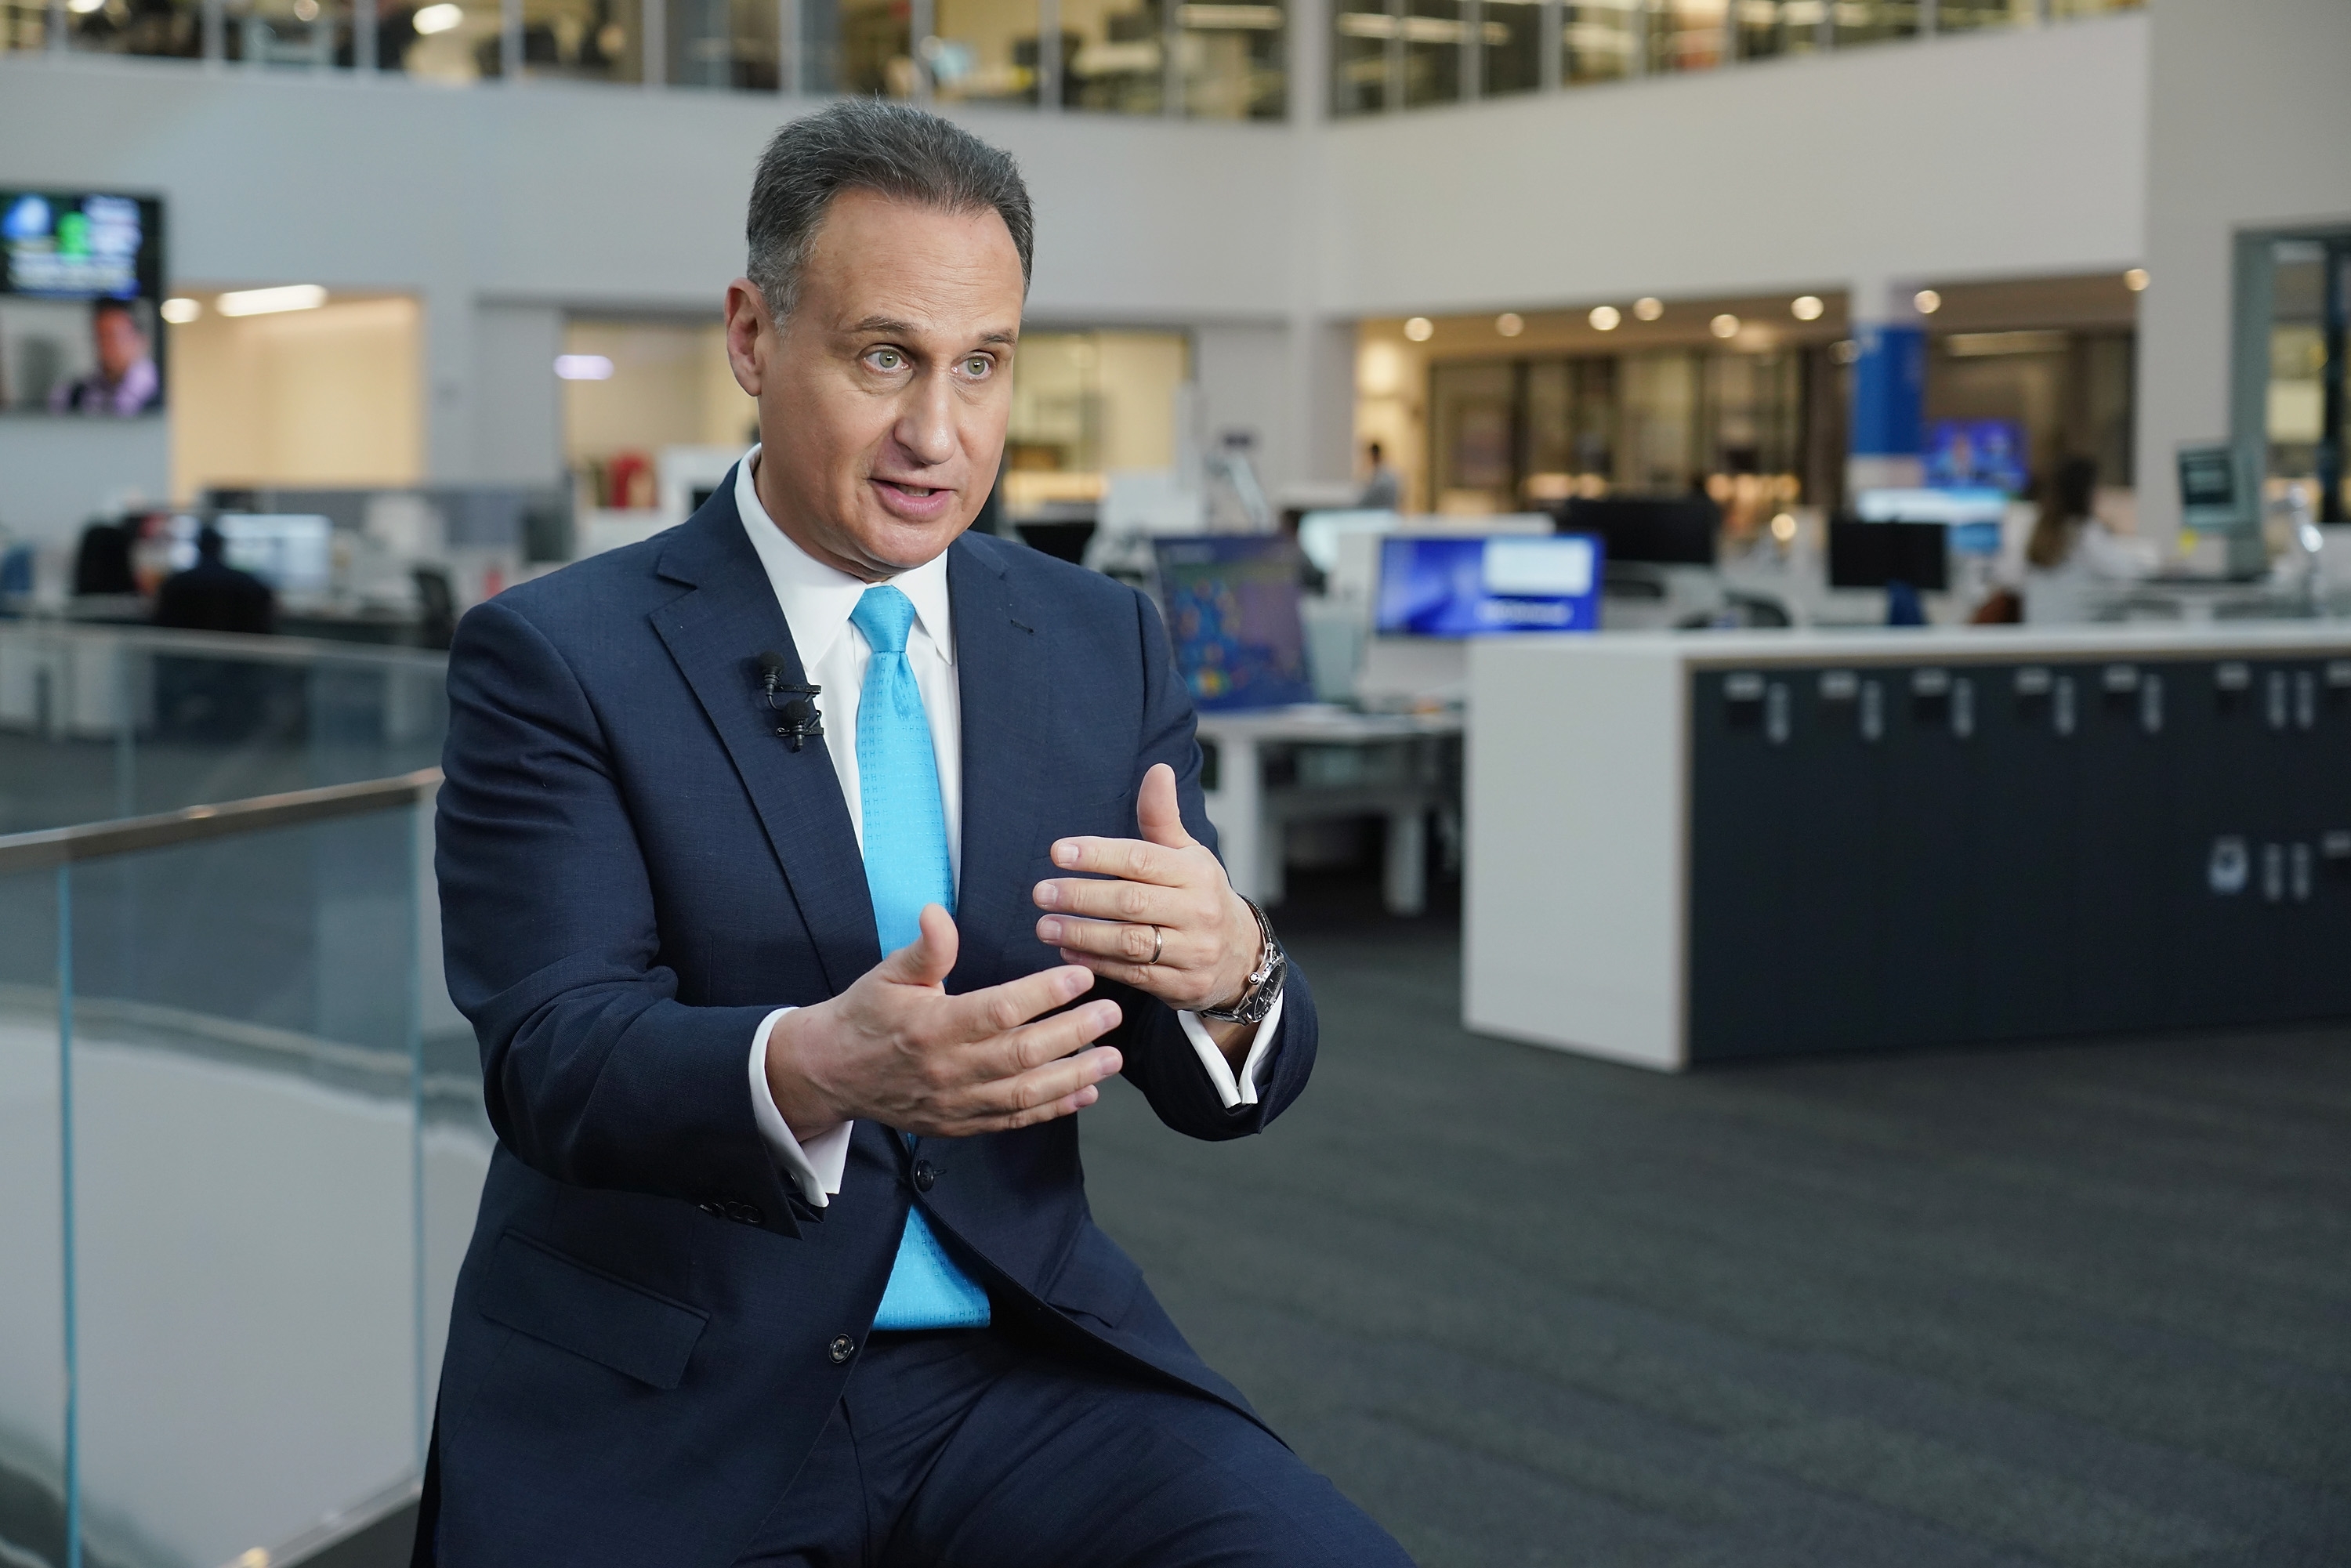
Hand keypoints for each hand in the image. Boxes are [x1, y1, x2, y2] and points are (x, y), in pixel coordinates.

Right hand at [764, 904, 1123, 1139]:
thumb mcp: (888, 973)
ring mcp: (956, 1102)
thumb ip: (925, 948)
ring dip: (1075, 1076)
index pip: (999, 1010)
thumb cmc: (866, 1015)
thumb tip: (939, 912)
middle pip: (1022, 1054)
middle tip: (1112, 1012)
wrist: (832, 1073)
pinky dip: (1053, 1109)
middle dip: (1074, 1033)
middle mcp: (947, 1069)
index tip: (1081, 975)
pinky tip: (1086, 1092)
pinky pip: (1014, 1120)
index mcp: (931, 1026)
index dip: (1044, 994)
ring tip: (1113, 1057)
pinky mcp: (960, 1124)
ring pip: (1026, 1094)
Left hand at [1032, 763, 1262, 1017]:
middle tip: (1041, 892)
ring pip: (1130, 942)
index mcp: (1195, 873)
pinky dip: (1097, 964)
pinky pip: (1134, 975)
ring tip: (1045, 925)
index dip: (1098, 855)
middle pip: (1131, 902)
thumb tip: (1156, 769)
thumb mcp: (1188, 855)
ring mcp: (1193, 951)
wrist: (1241, 957)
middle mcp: (1197, 911)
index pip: (1141, 859)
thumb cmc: (1200, 896)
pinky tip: (1067, 952)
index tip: (1058, 852)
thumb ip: (1162, 818)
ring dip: (1082, 934)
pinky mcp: (1183, 985)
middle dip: (1081, 896)